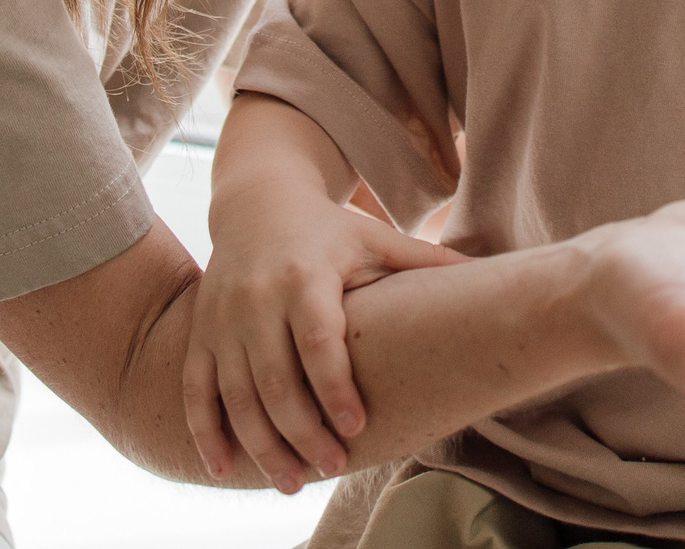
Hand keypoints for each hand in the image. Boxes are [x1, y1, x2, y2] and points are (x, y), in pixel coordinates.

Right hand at [184, 182, 462, 492]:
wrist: (256, 201)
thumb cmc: (328, 230)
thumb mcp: (374, 237)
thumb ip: (423, 259)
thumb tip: (487, 269)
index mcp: (305, 277)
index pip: (318, 339)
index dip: (334, 386)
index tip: (357, 427)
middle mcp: (258, 298)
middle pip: (276, 378)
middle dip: (302, 431)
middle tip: (332, 468)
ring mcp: (224, 318)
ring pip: (236, 393)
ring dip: (260, 443)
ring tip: (291, 482)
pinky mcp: (202, 331)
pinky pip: (196, 388)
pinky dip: (206, 431)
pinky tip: (223, 468)